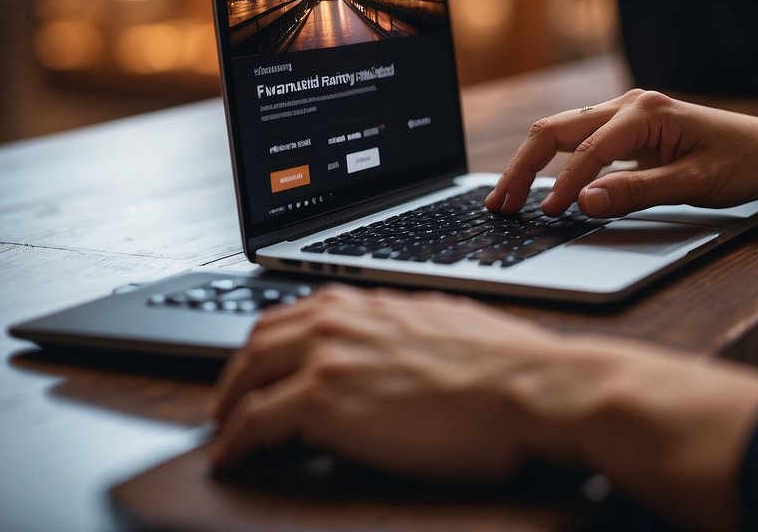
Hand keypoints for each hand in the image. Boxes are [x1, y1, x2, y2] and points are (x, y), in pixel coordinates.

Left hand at [212, 284, 757, 531]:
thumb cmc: (508, 366)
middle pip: (258, 339)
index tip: (260, 367)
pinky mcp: (323, 400)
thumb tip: (388, 353)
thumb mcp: (444, 327)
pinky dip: (233, 441)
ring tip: (223, 431)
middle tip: (228, 401)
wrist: (534, 389)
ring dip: (227, 405)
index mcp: (368, 300)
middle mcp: (340, 319)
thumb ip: (400, 332)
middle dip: (235, 372)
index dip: (267, 345)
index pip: (293, 315)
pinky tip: (230, 457)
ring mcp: (328, 356)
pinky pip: (255, 422)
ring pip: (246, 376)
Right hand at [485, 89, 757, 216]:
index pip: (589, 152)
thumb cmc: (744, 163)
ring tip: (506, 198)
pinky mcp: (625, 129)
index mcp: (644, 112)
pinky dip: (550, 163)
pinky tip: (536, 187)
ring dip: (529, 164)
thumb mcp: (695, 184)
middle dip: (523, 168)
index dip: (563, 186)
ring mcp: (623, 114)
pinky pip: (576, 142)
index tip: (545, 215)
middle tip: (500, 205)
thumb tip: (586, 202)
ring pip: (559, 132)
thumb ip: (637, 192)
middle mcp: (627, 104)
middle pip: (555, 131)